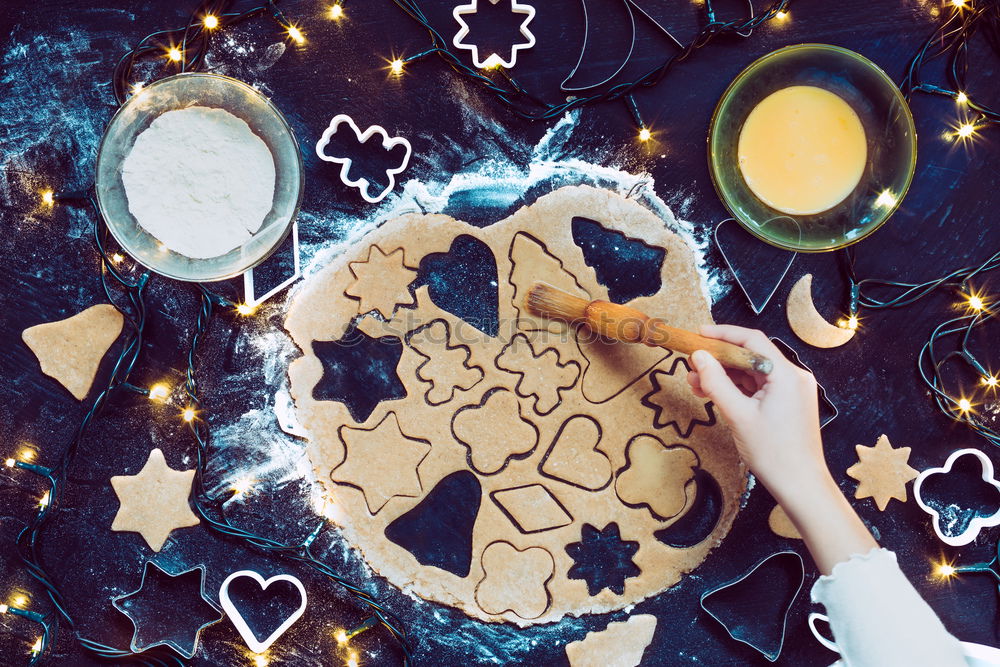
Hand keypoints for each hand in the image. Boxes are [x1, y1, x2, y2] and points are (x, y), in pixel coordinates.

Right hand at [687, 324, 827, 502]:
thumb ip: (716, 383)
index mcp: (786, 375)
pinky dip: (737, 389)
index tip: (699, 334)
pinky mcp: (787, 404)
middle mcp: (793, 378)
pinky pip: (758, 388)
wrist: (801, 485)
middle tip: (692, 364)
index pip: (752, 341)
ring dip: (725, 376)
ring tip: (696, 383)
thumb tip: (699, 357)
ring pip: (752, 373)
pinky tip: (715, 394)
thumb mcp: (738, 416)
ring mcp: (791, 391)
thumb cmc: (775, 454)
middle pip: (751, 356)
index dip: (723, 334)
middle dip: (719, 359)